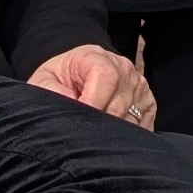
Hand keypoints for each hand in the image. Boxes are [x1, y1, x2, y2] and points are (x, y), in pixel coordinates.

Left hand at [28, 43, 155, 126]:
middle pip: (119, 104)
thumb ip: (51, 90)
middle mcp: (123, 68)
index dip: (92, 103)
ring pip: (131, 119)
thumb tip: (71, 103)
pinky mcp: (148, 102)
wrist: (76, 76)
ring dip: (112, 132)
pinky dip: (127, 135)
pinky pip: (142, 125)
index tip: (78, 119)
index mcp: (96, 56)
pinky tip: (110, 135)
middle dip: (99, 124)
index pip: (106, 77)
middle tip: (83, 134)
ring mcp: (139, 85)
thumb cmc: (60, 80)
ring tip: (94, 134)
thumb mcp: (44, 80)